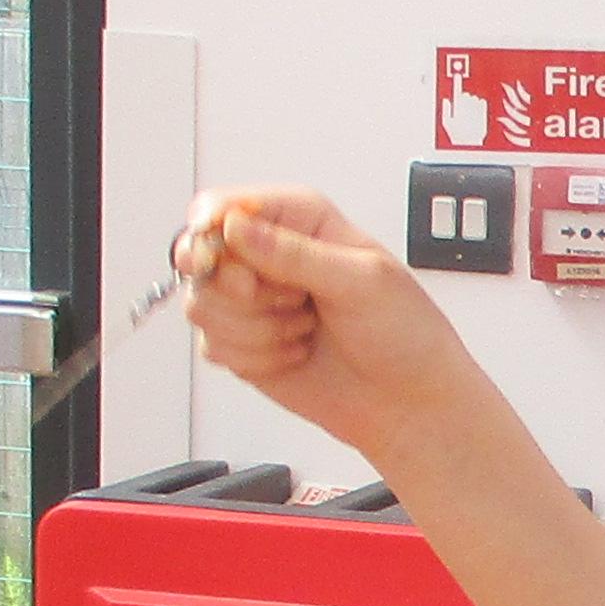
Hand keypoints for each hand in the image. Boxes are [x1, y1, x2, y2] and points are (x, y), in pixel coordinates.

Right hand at [178, 185, 484, 456]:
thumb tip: (236, 228)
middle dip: (241, 289)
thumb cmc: (404, 332)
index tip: (222, 254)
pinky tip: (294, 353)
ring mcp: (252, 301)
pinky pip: (212, 346)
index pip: (223, 205)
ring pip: (201, 304)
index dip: (210, 229)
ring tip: (303, 327)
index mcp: (299, 220)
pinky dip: (254, 357)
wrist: (407, 400)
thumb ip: (295, 253)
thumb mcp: (361, 280)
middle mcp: (268, 255)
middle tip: (290, 299)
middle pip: (198, 255)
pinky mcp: (243, 342)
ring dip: (254, 328)